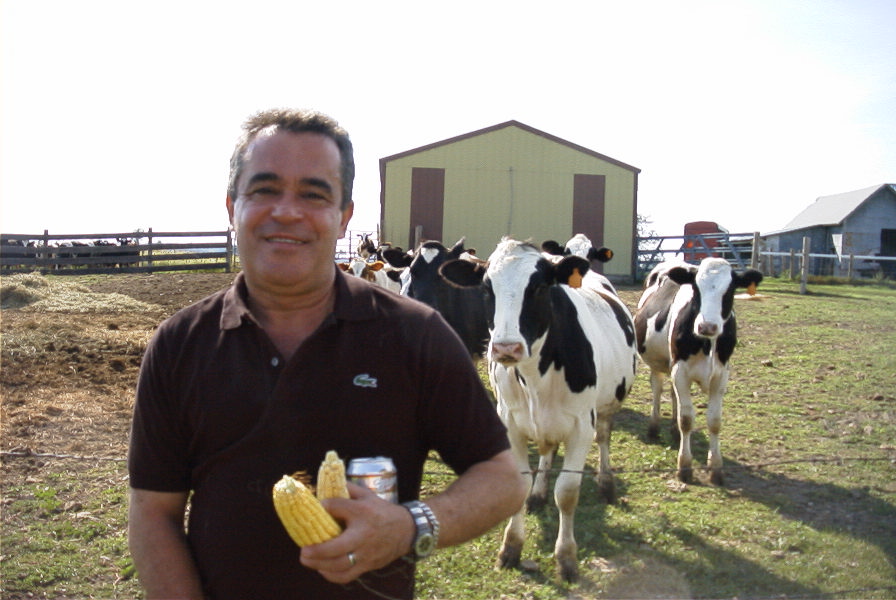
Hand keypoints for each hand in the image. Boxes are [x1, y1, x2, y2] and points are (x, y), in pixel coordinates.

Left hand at [299, 483, 413, 583]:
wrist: (406, 530)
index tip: (316, 507)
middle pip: (337, 547)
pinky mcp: (368, 565)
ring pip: (340, 565)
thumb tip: (324, 491)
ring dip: (319, 564)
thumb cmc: (382, 512)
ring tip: (307, 559)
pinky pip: (347, 576)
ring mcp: (366, 553)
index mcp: (364, 513)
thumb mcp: (367, 496)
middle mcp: (364, 535)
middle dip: (317, 551)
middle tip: (303, 550)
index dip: (326, 507)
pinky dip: (331, 575)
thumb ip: (347, 490)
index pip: (341, 508)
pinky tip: (322, 569)